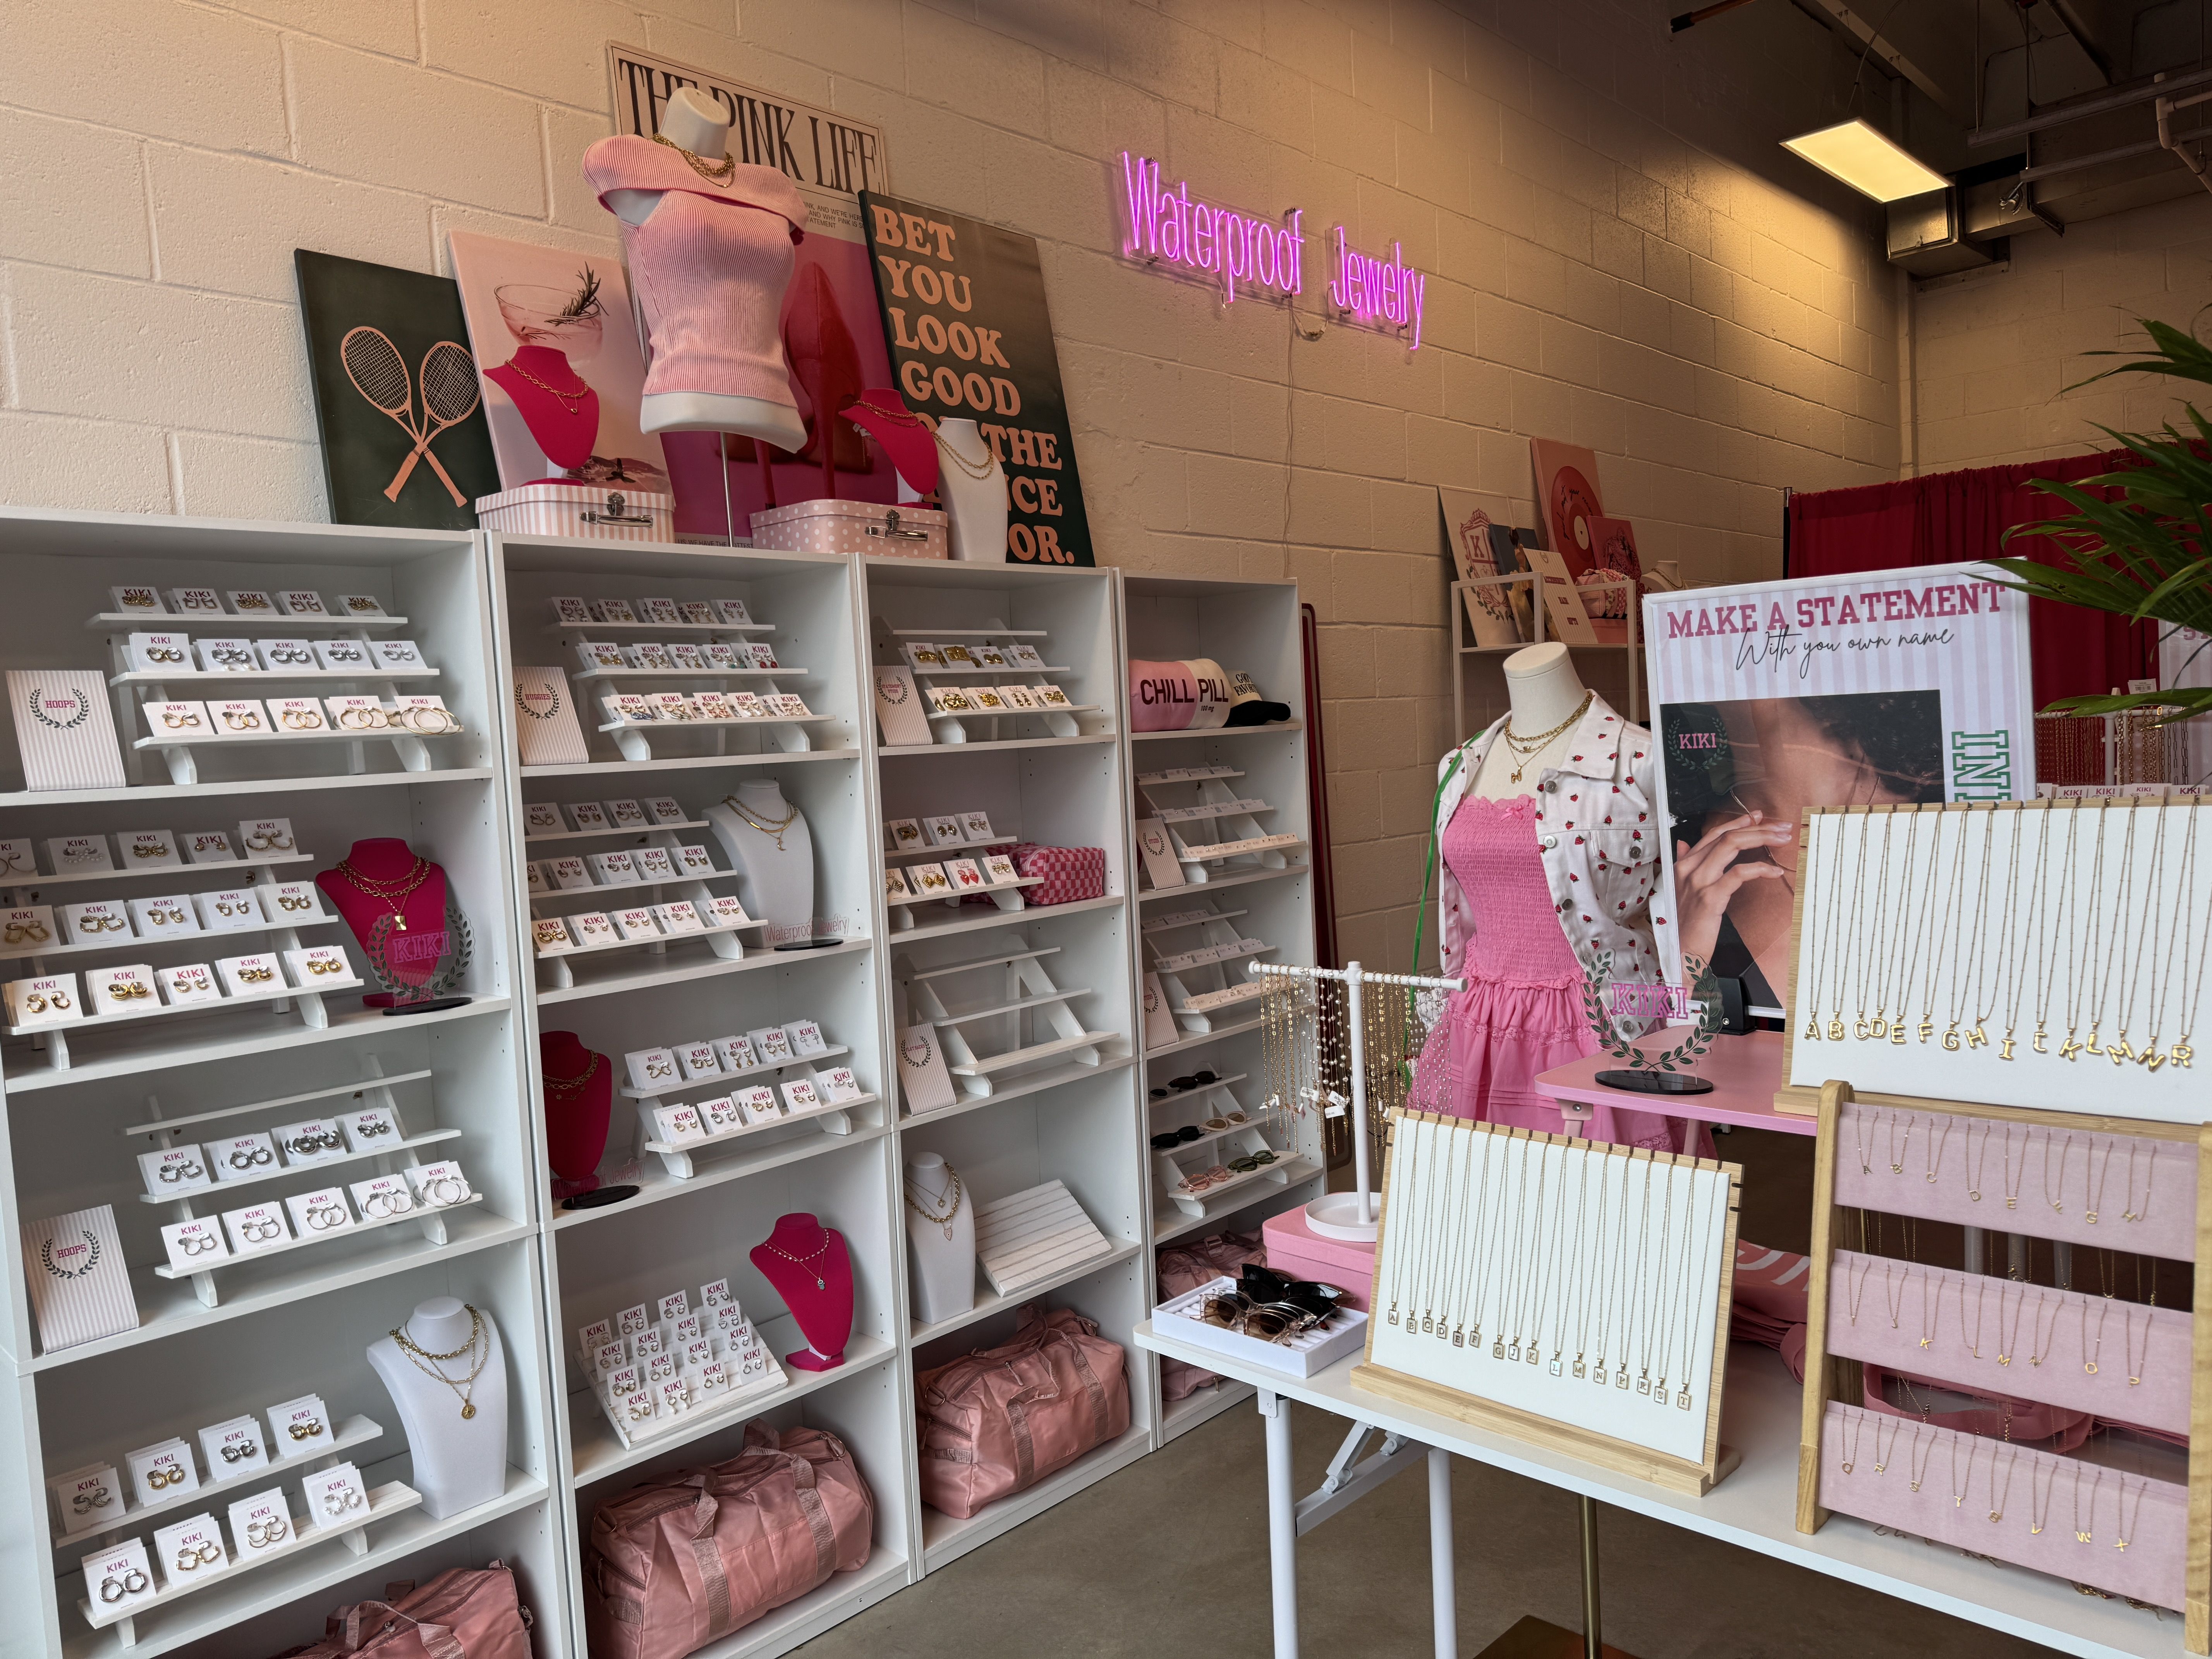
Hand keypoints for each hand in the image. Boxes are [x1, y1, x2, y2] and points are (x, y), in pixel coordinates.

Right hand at [1673, 811, 1793, 966]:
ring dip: (1761, 838)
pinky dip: (1759, 869)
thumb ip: (1683, 864)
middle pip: (1726, 836)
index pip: (1713, 834)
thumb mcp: (1679, 890)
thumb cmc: (1685, 924)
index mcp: (1684, 865)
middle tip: (1781, 828)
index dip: (1738, 823)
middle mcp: (1689, 869)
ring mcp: (1699, 882)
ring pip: (1731, 846)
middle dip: (1757, 828)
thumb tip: (1682, 844)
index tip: (1759, 817)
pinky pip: (1738, 874)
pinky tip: (1774, 870)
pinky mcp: (1711, 898)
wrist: (1680, 953)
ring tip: (1782, 839)